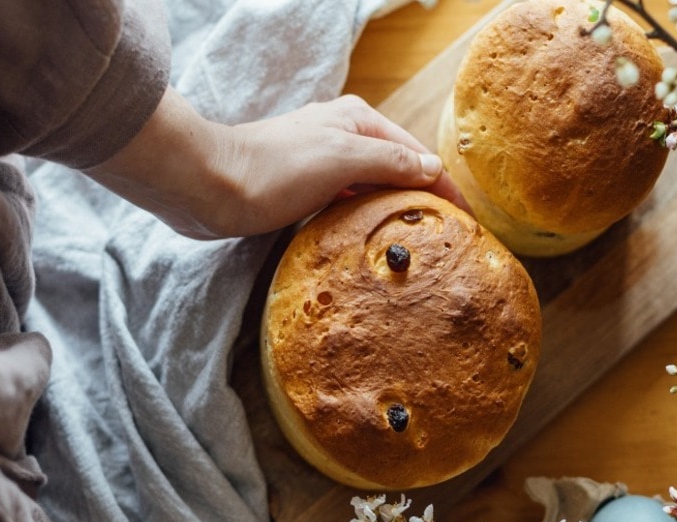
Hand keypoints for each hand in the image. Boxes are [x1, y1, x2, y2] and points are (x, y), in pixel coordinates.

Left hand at [85, 89, 467, 238]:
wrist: (209, 187)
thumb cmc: (274, 169)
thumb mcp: (343, 160)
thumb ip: (390, 163)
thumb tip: (431, 170)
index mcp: (358, 120)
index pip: (417, 155)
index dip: (443, 188)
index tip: (466, 222)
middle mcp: (342, 135)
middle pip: (396, 171)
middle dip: (421, 200)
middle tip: (445, 241)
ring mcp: (321, 163)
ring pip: (371, 189)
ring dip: (391, 212)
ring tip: (415, 246)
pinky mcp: (300, 189)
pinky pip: (345, 205)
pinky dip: (363, 220)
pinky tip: (369, 241)